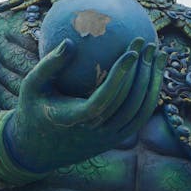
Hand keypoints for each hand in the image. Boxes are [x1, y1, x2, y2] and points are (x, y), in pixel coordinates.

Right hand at [4, 37, 165, 173]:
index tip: (133, 51)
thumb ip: (49, 65)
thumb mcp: (32, 86)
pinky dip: (149, 95)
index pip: (105, 99)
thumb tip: (70, 41)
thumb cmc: (33, 110)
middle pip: (129, 104)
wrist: (38, 150)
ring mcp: (109, 139)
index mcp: (75, 120)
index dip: (121, 77)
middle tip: (149, 44)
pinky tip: (153, 72)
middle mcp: (96, 133)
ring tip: (158, 55)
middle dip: (143, 73)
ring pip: (140, 112)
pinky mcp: (116, 140)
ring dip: (153, 83)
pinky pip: (139, 117)